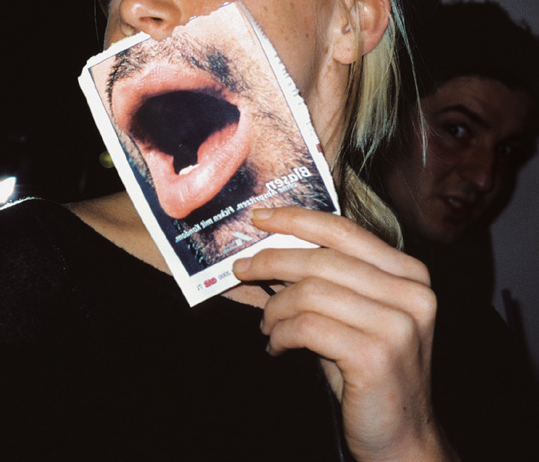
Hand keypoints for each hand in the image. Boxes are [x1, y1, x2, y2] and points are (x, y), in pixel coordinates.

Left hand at [233, 207, 454, 461]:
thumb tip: (260, 252)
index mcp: (409, 275)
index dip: (296, 220)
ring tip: (266, 325)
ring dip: (274, 308)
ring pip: (309, 293)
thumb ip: (318, 281)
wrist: (401, 434)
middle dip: (271, 261)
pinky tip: (276, 346)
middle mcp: (411, 294)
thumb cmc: (366, 370)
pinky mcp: (376, 355)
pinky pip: (306, 327)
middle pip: (321, 259)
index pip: (344, 231)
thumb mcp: (347, 315)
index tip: (259, 217)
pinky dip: (280, 334)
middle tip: (240, 270)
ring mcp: (398, 325)